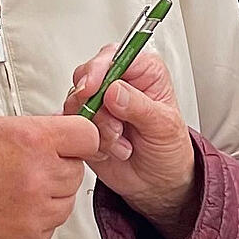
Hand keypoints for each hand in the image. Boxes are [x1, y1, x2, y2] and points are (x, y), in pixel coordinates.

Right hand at [0, 114, 98, 238]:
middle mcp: (39, 178)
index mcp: (32, 141)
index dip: (78, 138)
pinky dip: (33, 221)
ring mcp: (33, 214)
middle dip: (58, 167)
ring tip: (11, 188)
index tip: (73, 142)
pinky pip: (46, 229)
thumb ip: (32, 131)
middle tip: (27, 166)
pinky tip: (5, 209)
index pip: (87, 136)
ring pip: (64, 203)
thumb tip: (58, 133)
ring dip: (47, 196)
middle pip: (76, 171)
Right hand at [63, 48, 198, 238]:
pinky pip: (71, 126)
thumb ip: (140, 106)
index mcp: (142, 72)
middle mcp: (117, 83)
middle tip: (116, 128)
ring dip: (98, 129)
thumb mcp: (164, 127)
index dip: (99, 69)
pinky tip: (107, 150)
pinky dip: (87, 142)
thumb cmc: (168, 149)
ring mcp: (98, 104)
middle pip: (87, 77)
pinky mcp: (84, 124)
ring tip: (121, 143)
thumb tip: (114, 90)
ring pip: (77, 103)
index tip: (93, 88)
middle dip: (97, 106)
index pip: (115, 56)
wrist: (156, 183)